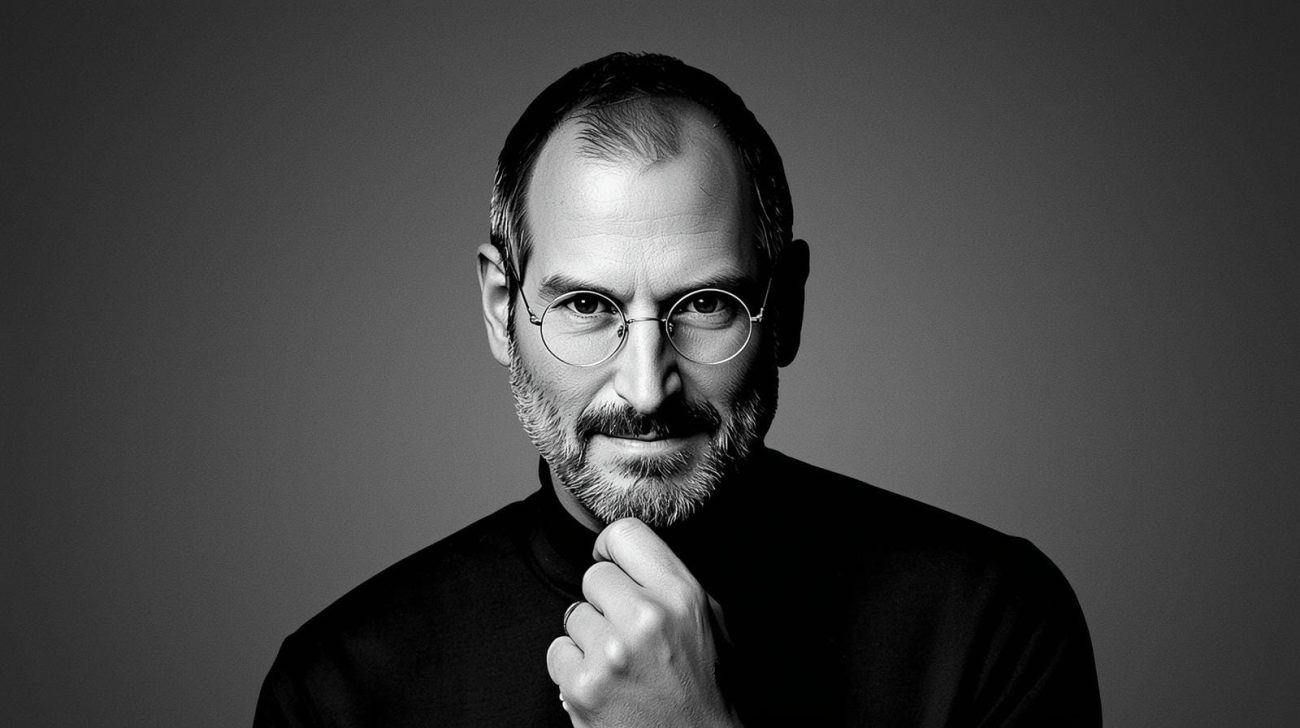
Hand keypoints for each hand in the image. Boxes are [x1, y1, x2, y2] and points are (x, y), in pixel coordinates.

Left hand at [546, 518, 740, 727]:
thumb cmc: (708, 689)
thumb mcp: (710, 622)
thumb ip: (671, 582)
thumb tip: (630, 551)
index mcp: (681, 596)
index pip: (625, 534)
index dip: (612, 547)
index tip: (611, 561)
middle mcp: (646, 618)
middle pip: (594, 576)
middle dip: (605, 601)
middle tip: (626, 631)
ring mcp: (611, 653)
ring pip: (574, 615)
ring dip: (590, 637)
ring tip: (620, 663)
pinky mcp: (583, 686)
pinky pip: (558, 651)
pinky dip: (574, 668)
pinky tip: (604, 683)